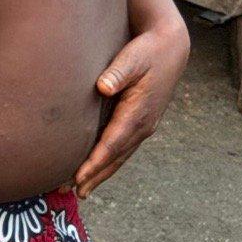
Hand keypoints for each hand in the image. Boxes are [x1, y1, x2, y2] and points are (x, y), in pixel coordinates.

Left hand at [74, 16, 189, 197]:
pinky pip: (122, 150)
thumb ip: (118, 73)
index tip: (77, 177)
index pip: (112, 144)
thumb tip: (103, 87)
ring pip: (119, 158)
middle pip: (114, 158)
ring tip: (80, 191)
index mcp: (138, 113)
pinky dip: (108, 164)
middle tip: (70, 192)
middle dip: (93, 177)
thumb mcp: (132, 57)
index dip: (94, 163)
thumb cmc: (147, 51)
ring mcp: (144, 128)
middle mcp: (143, 126)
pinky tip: (96, 171)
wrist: (171, 49)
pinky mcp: (141, 125)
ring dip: (100, 175)